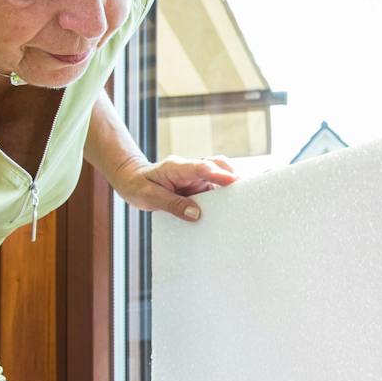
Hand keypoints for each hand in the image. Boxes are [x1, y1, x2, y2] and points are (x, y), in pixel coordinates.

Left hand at [113, 154, 236, 220]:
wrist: (132, 180)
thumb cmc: (138, 186)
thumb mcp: (150, 197)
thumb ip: (173, 205)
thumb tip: (196, 215)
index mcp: (177, 167)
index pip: (202, 167)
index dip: (219, 173)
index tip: (235, 181)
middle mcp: (190, 169)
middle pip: (217, 165)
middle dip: (233, 175)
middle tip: (249, 190)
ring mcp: (195, 177)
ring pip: (219, 176)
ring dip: (231, 186)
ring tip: (244, 201)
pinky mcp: (198, 185)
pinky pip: (214, 187)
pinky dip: (224, 195)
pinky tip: (230, 207)